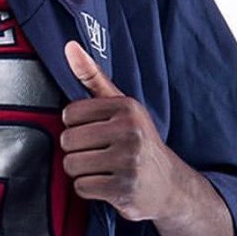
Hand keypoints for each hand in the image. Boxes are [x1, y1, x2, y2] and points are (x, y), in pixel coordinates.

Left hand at [61, 42, 187, 223]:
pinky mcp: (124, 189)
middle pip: (68, 141)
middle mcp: (130, 132)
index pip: (69, 114)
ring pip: (71, 165)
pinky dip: (89, 189)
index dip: (76, 126)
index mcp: (127, 107)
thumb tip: (69, 46)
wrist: (169, 185)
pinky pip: (81, 187)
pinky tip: (107, 184)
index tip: (95, 132)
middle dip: (77, 151)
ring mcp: (129, 162)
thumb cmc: (136, 140)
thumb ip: (92, 76)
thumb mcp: (120, 106)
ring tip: (102, 168)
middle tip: (99, 153)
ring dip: (82, 171)